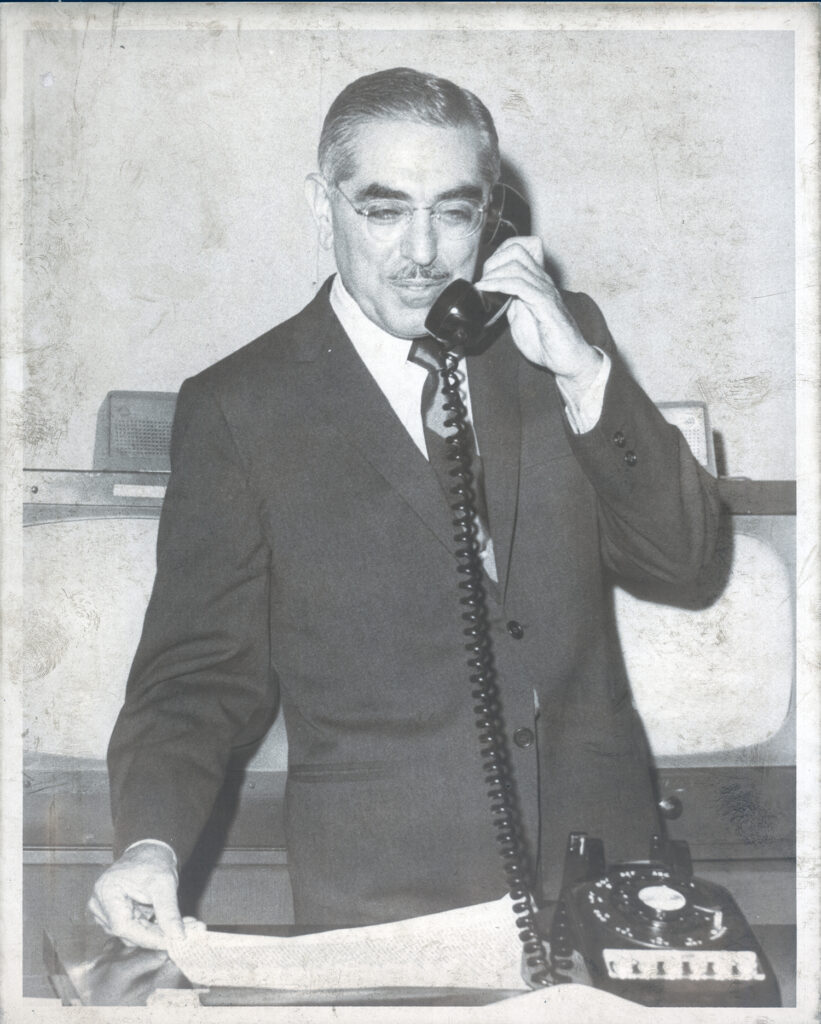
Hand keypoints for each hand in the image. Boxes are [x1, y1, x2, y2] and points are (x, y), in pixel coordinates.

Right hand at [87, 842, 185, 949]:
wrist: (149, 853)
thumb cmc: (153, 862)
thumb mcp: (164, 883)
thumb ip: (168, 911)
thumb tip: (177, 936)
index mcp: (106, 892)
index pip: (124, 926)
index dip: (148, 937)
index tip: (171, 942)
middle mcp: (100, 905)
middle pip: (128, 933)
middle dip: (157, 935)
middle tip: (185, 933)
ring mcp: (105, 912)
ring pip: (132, 934)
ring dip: (157, 933)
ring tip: (183, 926)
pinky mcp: (115, 916)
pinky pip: (135, 929)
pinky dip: (154, 928)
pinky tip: (171, 924)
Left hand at [474, 236, 601, 387]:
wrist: (568, 360)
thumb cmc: (547, 341)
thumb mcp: (519, 317)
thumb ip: (509, 302)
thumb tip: (491, 293)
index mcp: (536, 282)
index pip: (518, 250)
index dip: (497, 256)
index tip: (483, 276)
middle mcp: (542, 281)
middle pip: (516, 251)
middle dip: (492, 262)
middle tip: (482, 282)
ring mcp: (545, 291)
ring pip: (516, 266)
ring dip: (493, 275)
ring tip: (481, 287)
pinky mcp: (546, 305)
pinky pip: (521, 286)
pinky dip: (499, 284)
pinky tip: (487, 290)